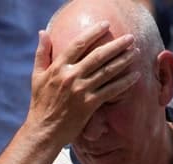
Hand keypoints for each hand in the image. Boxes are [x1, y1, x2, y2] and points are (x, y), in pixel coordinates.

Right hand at [25, 21, 139, 147]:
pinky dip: (124, 83)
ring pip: (107, 72)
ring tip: (135, 52)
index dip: (93, 33)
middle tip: (130, 38)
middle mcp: (70, 76)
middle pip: (98, 56)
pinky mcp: (90, 104)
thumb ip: (42, 53)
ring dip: (123, 61)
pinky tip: (135, 76)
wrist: (44, 130)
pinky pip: (111, 91)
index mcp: (58, 67)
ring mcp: (81, 90)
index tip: (106, 25)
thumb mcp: (37, 75)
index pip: (78, 44)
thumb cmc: (40, 103)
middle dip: (116, 45)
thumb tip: (44, 32)